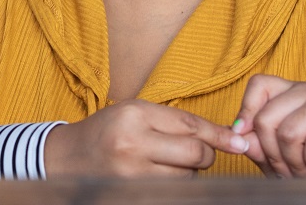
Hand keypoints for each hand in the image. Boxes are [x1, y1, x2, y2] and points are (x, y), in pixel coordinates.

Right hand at [44, 99, 244, 176]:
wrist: (65, 159)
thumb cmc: (105, 131)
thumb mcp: (135, 113)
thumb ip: (175, 121)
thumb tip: (226, 137)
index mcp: (135, 114)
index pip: (191, 125)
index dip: (219, 135)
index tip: (240, 142)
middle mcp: (133, 143)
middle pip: (196, 153)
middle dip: (204, 155)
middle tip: (193, 152)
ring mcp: (132, 173)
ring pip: (187, 177)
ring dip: (186, 172)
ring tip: (163, 162)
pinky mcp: (133, 193)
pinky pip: (172, 192)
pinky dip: (173, 185)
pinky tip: (157, 176)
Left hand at [231, 74, 305, 177]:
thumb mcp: (275, 156)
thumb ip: (255, 143)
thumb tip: (236, 134)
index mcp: (292, 92)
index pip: (259, 84)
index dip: (247, 113)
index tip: (245, 140)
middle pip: (268, 116)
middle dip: (272, 154)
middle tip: (287, 170)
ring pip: (290, 131)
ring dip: (294, 163)